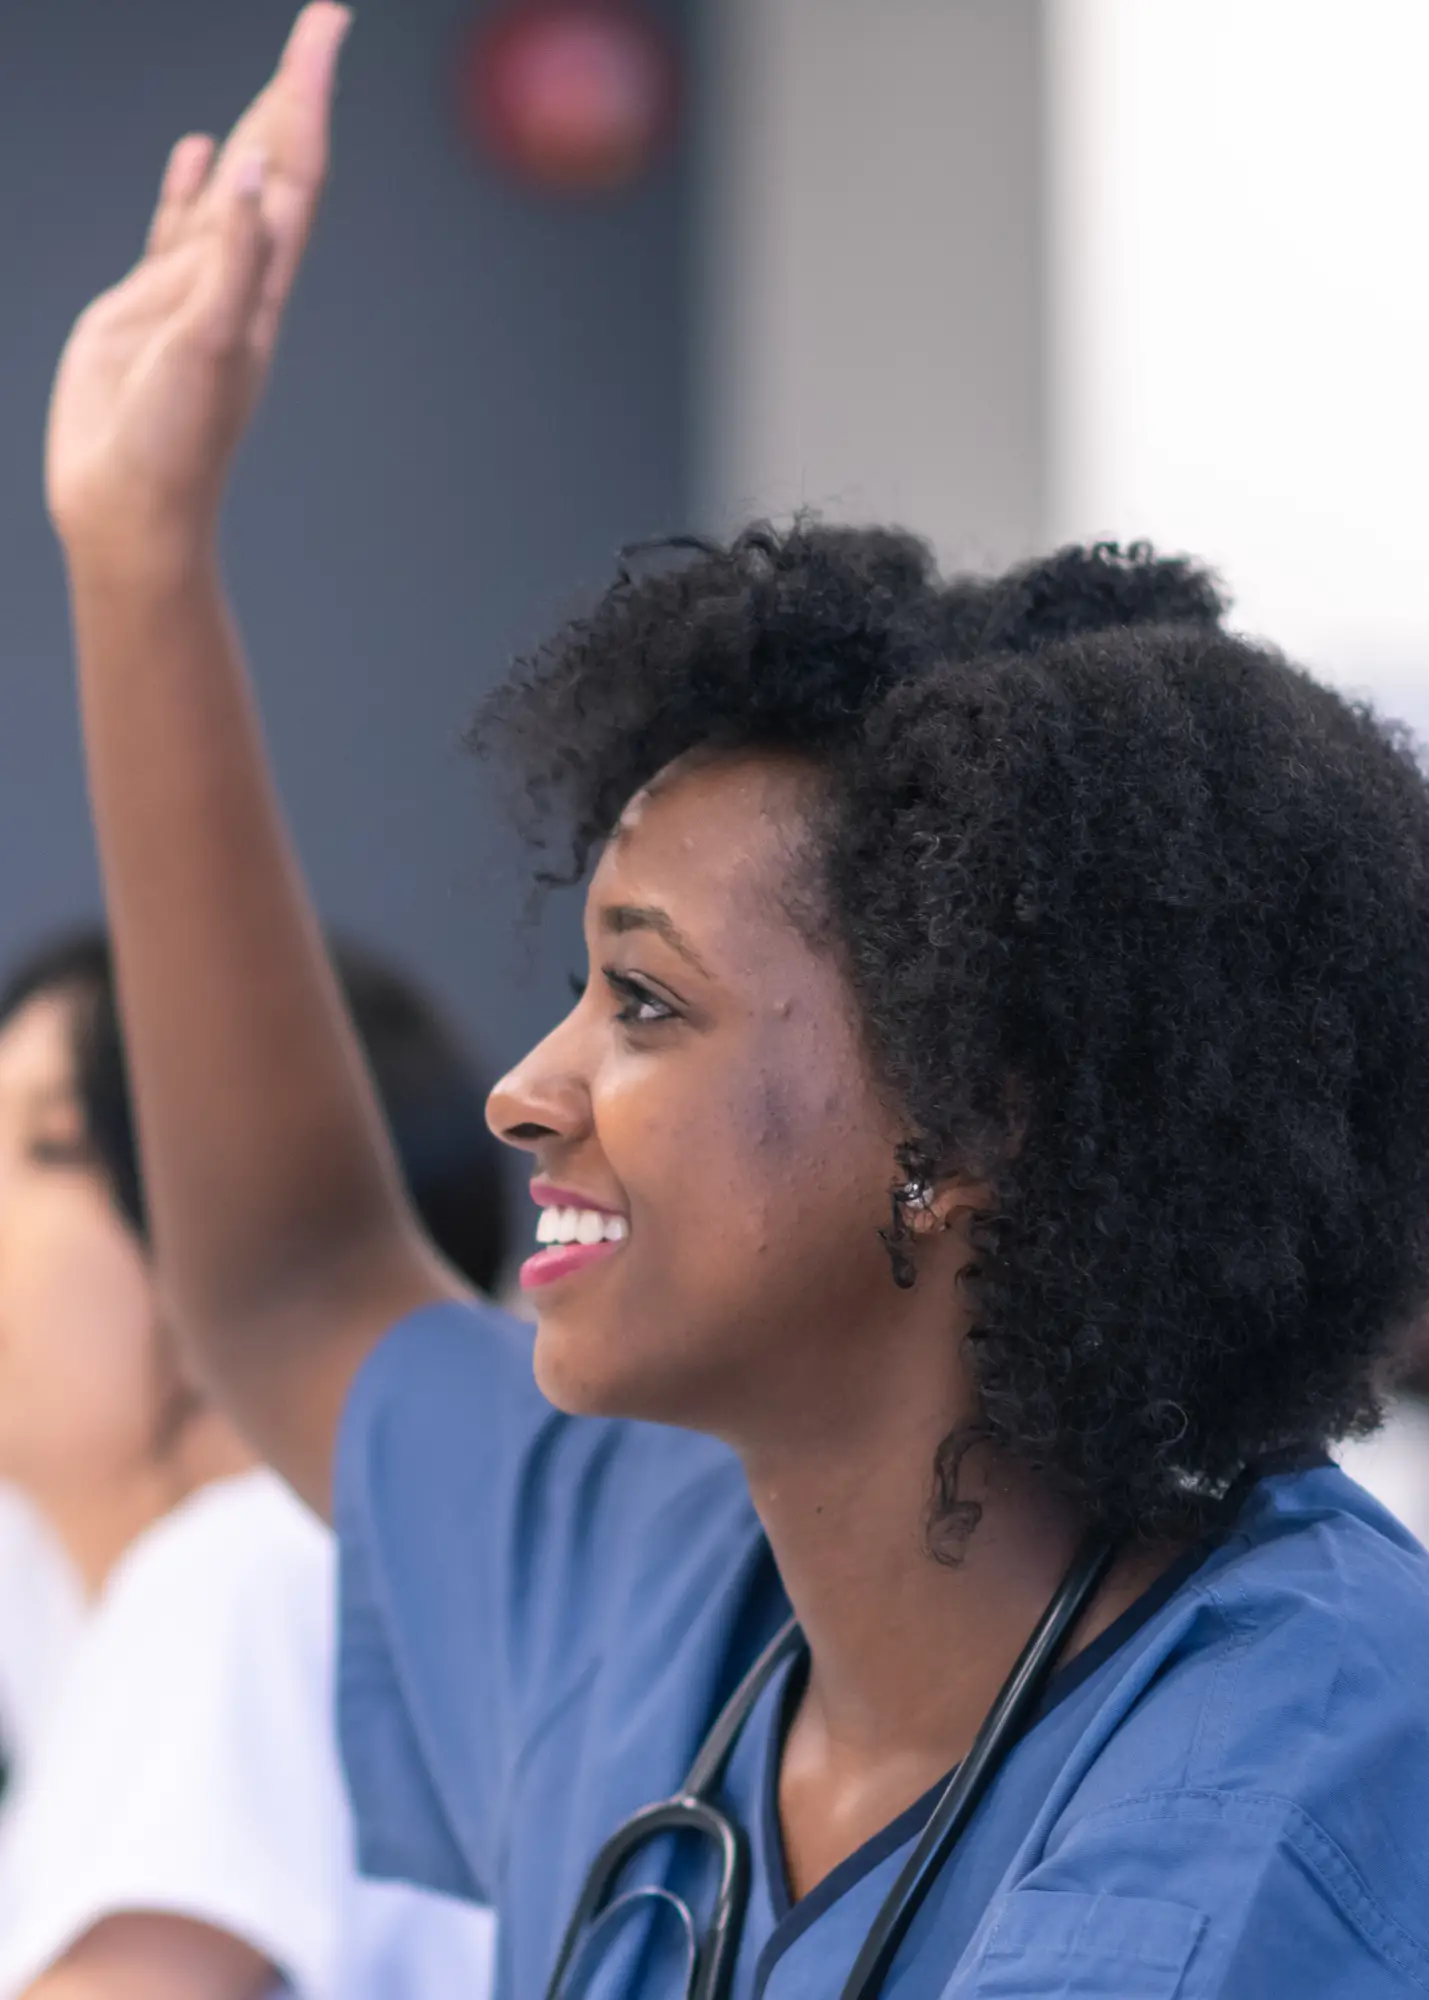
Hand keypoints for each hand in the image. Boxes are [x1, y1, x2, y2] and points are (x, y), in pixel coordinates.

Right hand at [46, 3, 350, 563]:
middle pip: (276, 166)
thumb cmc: (173, 443)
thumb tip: (255, 171)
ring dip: (255, 131)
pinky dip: (193, 187)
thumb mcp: (210, 345)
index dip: (308, 96)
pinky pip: (176, 230)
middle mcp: (235, 279)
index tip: (327, 28)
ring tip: (277, 77)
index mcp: (259, 285)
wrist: (131, 506)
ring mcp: (191, 292)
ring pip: (230, 191)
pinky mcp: (147, 309)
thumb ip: (232, 258)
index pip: (296, 171)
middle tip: (322, 23)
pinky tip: (202, 152)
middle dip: (295, 92)